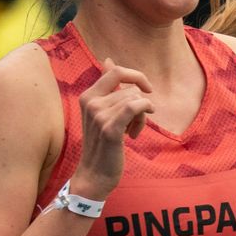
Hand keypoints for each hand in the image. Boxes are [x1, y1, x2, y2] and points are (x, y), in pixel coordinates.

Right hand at [74, 59, 155, 197]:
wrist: (94, 175)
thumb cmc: (102, 145)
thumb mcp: (101, 112)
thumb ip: (106, 87)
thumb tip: (108, 60)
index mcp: (88, 96)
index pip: (116, 72)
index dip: (136, 76)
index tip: (147, 90)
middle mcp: (91, 102)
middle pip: (130, 89)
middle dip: (140, 105)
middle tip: (135, 123)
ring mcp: (99, 115)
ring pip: (135, 101)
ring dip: (141, 117)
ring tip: (131, 133)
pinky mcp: (110, 129)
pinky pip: (134, 108)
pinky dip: (143, 114)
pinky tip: (136, 133)